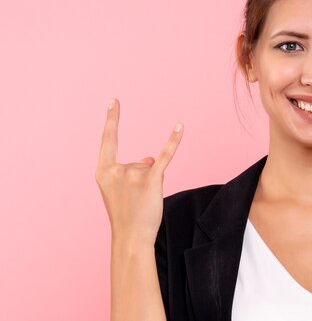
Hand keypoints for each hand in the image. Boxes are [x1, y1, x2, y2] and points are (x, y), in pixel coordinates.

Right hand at [95, 98, 183, 246]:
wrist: (132, 238)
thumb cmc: (127, 215)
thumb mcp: (121, 190)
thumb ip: (133, 169)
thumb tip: (150, 158)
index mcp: (103, 171)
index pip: (108, 140)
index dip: (112, 120)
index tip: (115, 102)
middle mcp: (116, 170)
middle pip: (138, 163)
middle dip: (142, 181)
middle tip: (135, 202)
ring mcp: (133, 174)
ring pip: (150, 168)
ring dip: (151, 184)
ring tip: (143, 202)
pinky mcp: (152, 179)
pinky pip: (165, 155)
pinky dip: (173, 141)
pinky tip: (180, 126)